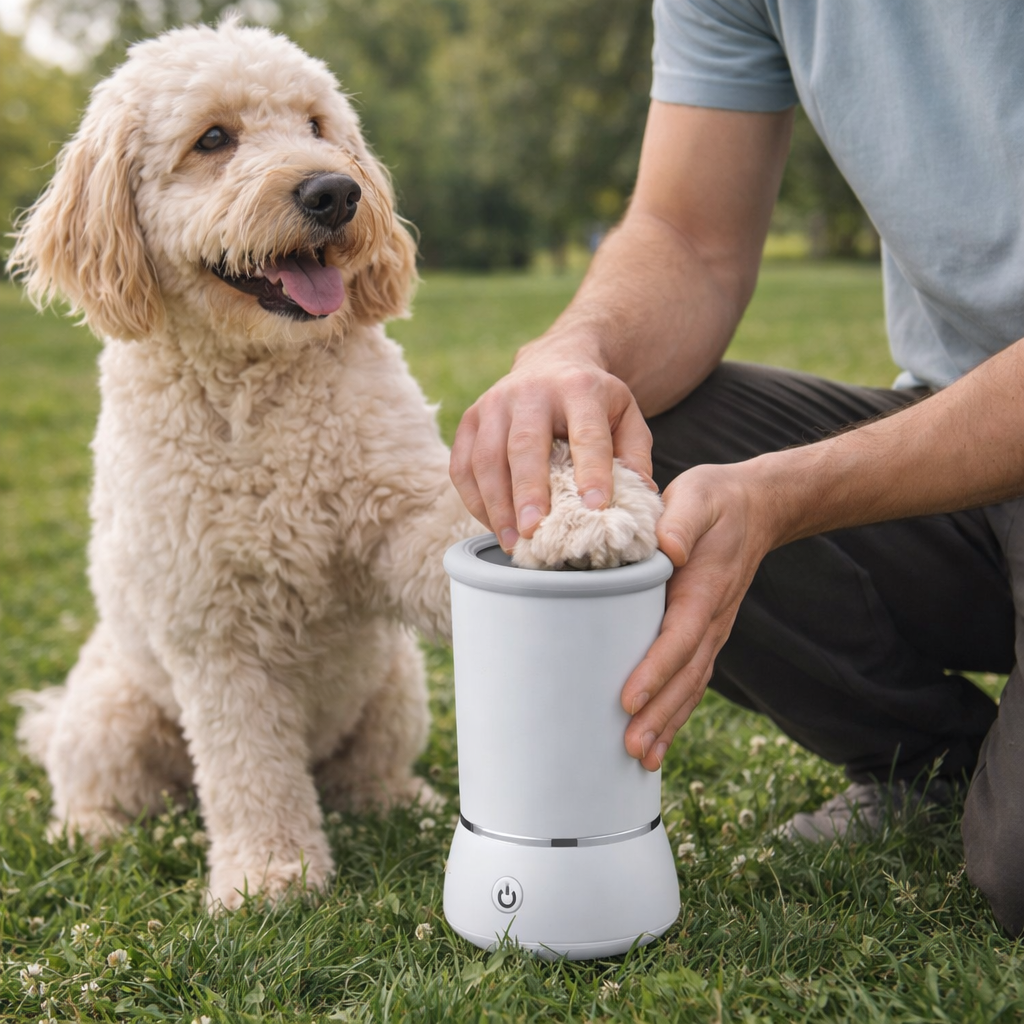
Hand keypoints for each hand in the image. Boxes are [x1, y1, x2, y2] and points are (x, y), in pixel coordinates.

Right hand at [450, 340, 654, 551]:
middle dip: (528, 491)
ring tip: (512, 540)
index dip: (591, 470)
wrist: (552, 362)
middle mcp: (531, 391)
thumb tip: (642, 498)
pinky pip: (463, 465)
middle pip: (525, 444)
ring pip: (486, 457)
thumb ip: (635, 455)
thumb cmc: (592, 402)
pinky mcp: (470, 419)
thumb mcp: (625, 416)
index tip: (595, 507)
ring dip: (496, 504)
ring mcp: (493, 403)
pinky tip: (493, 525)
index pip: (587, 433)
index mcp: (579, 388)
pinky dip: (475, 500)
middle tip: (534, 530)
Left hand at [620, 459, 778, 770]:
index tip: (628, 699)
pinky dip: (675, 713)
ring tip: (642, 759)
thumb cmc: (716, 501)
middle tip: (631, 749)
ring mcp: (711, 632)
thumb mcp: (698, 496)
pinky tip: (656, 741)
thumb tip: (668, 550)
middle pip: (686, 676)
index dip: (655, 670)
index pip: (679, 637)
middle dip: (659, 715)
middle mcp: (711, 620)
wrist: (756, 508)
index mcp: (703, 590)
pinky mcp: (704, 635)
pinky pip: (691, 680)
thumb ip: (682, 521)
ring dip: (668, 724)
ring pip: (691, 686)